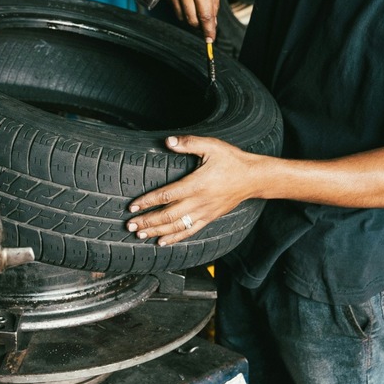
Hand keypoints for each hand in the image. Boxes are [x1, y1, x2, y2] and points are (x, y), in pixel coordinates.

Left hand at [127, 135, 261, 245]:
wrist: (253, 178)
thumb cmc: (232, 160)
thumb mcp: (212, 146)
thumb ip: (189, 143)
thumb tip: (168, 141)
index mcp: (196, 184)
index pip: (166, 195)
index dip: (147, 202)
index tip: (132, 206)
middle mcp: (199, 201)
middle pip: (168, 215)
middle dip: (148, 221)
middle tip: (130, 225)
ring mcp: (204, 212)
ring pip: (177, 226)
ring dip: (157, 231)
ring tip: (140, 234)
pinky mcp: (209, 218)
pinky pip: (190, 231)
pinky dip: (174, 238)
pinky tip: (162, 242)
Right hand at [161, 0, 220, 41]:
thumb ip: (214, 1)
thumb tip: (213, 19)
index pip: (205, 16)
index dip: (208, 30)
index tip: (211, 38)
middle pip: (192, 20)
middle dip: (200, 25)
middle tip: (206, 22)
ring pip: (181, 16)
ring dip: (190, 17)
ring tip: (196, 7)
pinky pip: (174, 8)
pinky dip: (182, 9)